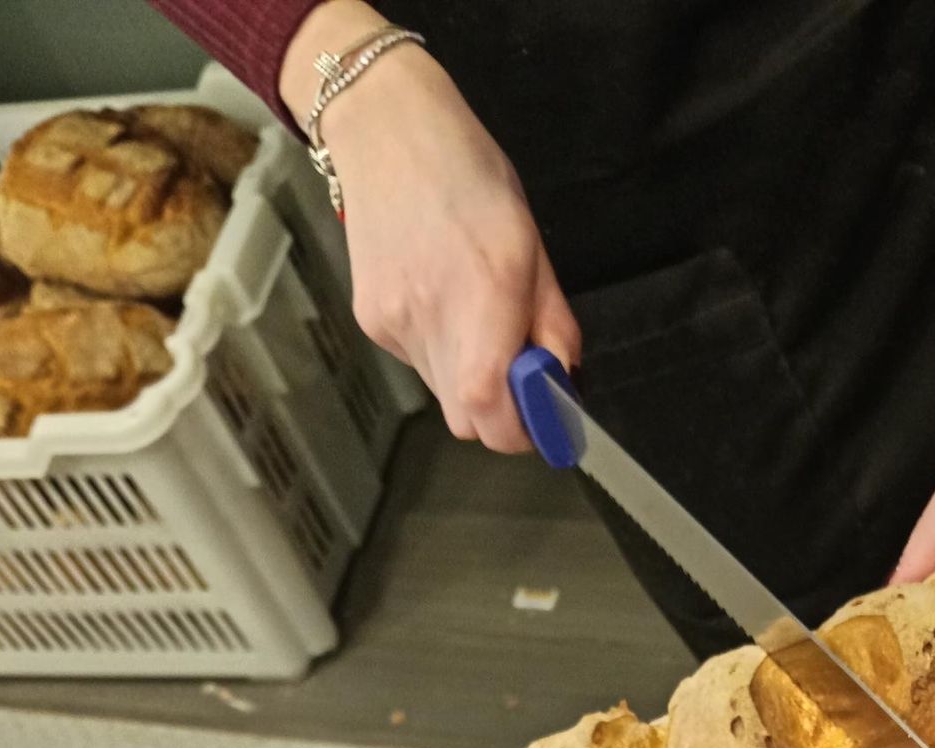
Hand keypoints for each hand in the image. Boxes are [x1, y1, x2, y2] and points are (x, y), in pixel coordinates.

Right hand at [280, 1, 578, 453]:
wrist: (385, 130)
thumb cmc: (470, 176)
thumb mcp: (532, 244)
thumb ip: (553, 322)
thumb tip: (563, 381)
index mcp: (484, 296)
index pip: (494, 414)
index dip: (523, 430)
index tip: (545, 414)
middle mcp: (432, 319)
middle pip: (469, 421)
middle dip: (501, 413)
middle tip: (520, 374)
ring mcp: (394, 324)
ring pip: (443, 395)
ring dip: (469, 378)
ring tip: (472, 314)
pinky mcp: (371, 321)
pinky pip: (417, 363)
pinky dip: (439, 351)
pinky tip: (437, 296)